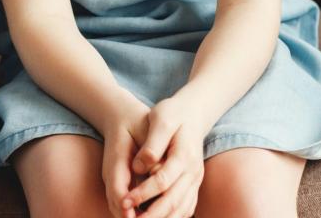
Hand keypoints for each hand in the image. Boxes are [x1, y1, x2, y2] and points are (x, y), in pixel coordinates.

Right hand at [100, 100, 150, 217]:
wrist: (120, 115)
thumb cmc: (136, 121)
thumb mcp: (145, 131)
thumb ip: (151, 152)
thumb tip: (156, 171)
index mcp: (116, 161)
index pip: (119, 193)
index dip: (128, 210)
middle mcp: (111, 175)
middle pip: (117, 206)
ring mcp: (113, 179)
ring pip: (117, 207)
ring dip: (131, 217)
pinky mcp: (117, 182)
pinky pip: (121, 203)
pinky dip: (133, 214)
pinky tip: (152, 214)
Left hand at [121, 97, 205, 217]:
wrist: (193, 113)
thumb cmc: (173, 114)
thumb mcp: (161, 119)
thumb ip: (152, 143)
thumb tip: (139, 166)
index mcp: (185, 155)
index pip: (163, 180)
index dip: (143, 193)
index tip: (125, 201)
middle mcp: (193, 171)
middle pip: (174, 201)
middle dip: (152, 215)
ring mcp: (196, 180)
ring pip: (182, 209)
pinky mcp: (194, 184)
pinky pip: (187, 207)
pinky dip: (174, 217)